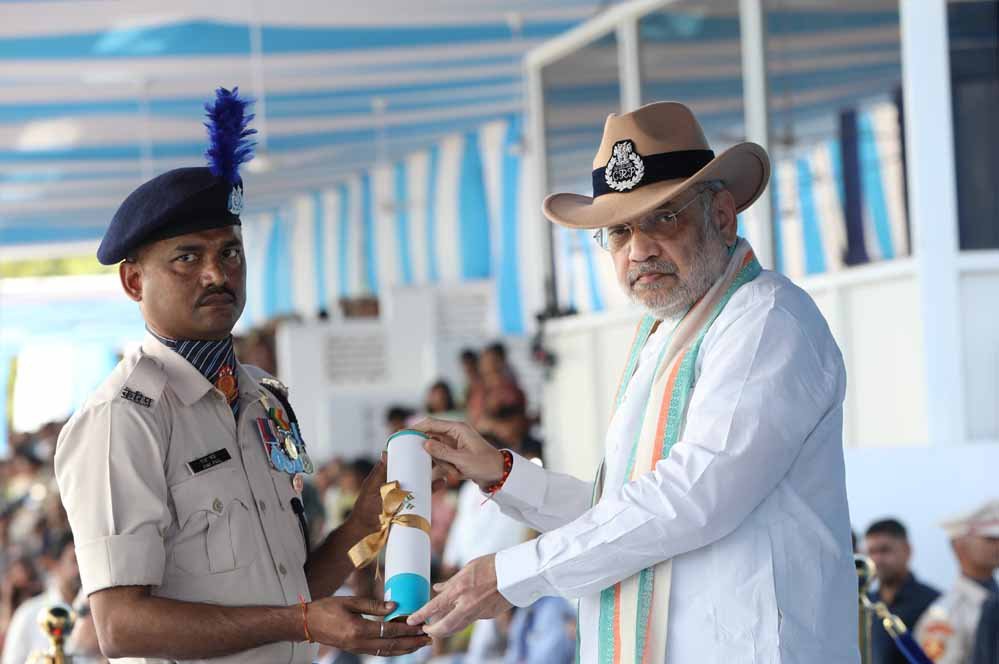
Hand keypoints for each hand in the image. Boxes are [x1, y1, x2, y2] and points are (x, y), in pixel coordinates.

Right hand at [307, 596, 430, 655]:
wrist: (306, 624)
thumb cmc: (326, 609)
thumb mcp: (349, 601)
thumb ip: (373, 605)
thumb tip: (394, 606)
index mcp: (359, 630)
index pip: (390, 631)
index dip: (408, 629)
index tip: (422, 625)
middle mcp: (360, 643)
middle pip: (392, 646)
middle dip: (413, 642)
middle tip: (429, 638)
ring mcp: (357, 649)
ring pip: (387, 652)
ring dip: (406, 649)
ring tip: (420, 644)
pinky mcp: (356, 649)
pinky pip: (378, 652)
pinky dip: (393, 650)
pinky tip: (401, 646)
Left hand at [349, 453, 446, 534]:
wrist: (366, 531)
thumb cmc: (364, 508)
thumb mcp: (371, 487)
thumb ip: (379, 472)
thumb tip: (385, 452)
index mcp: (389, 478)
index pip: (404, 464)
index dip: (414, 456)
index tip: (425, 447)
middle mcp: (399, 486)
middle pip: (416, 473)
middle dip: (428, 466)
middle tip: (439, 457)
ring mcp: (406, 498)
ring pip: (422, 485)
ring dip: (433, 478)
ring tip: (444, 471)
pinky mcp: (411, 509)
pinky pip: (424, 499)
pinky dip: (433, 491)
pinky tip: (441, 484)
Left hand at [406, 554, 511, 637]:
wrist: (517, 573)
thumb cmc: (492, 565)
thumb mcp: (468, 568)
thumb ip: (451, 581)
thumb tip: (437, 588)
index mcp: (459, 590)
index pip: (434, 607)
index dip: (420, 615)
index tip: (411, 620)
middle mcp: (467, 604)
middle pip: (445, 626)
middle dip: (432, 631)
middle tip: (425, 630)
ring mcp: (478, 612)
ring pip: (458, 626)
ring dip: (446, 628)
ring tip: (438, 627)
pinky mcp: (488, 615)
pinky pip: (471, 619)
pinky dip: (464, 618)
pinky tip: (463, 612)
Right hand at [412, 418, 505, 489]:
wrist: (500, 474)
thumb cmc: (484, 464)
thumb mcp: (462, 460)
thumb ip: (442, 452)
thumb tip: (424, 443)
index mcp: (457, 428)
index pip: (430, 423)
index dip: (415, 428)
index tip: (401, 435)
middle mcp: (454, 434)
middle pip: (431, 439)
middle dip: (432, 454)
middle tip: (434, 462)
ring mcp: (454, 444)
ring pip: (435, 453)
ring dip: (442, 464)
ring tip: (457, 471)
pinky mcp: (454, 455)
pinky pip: (441, 460)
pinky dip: (445, 469)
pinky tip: (455, 474)